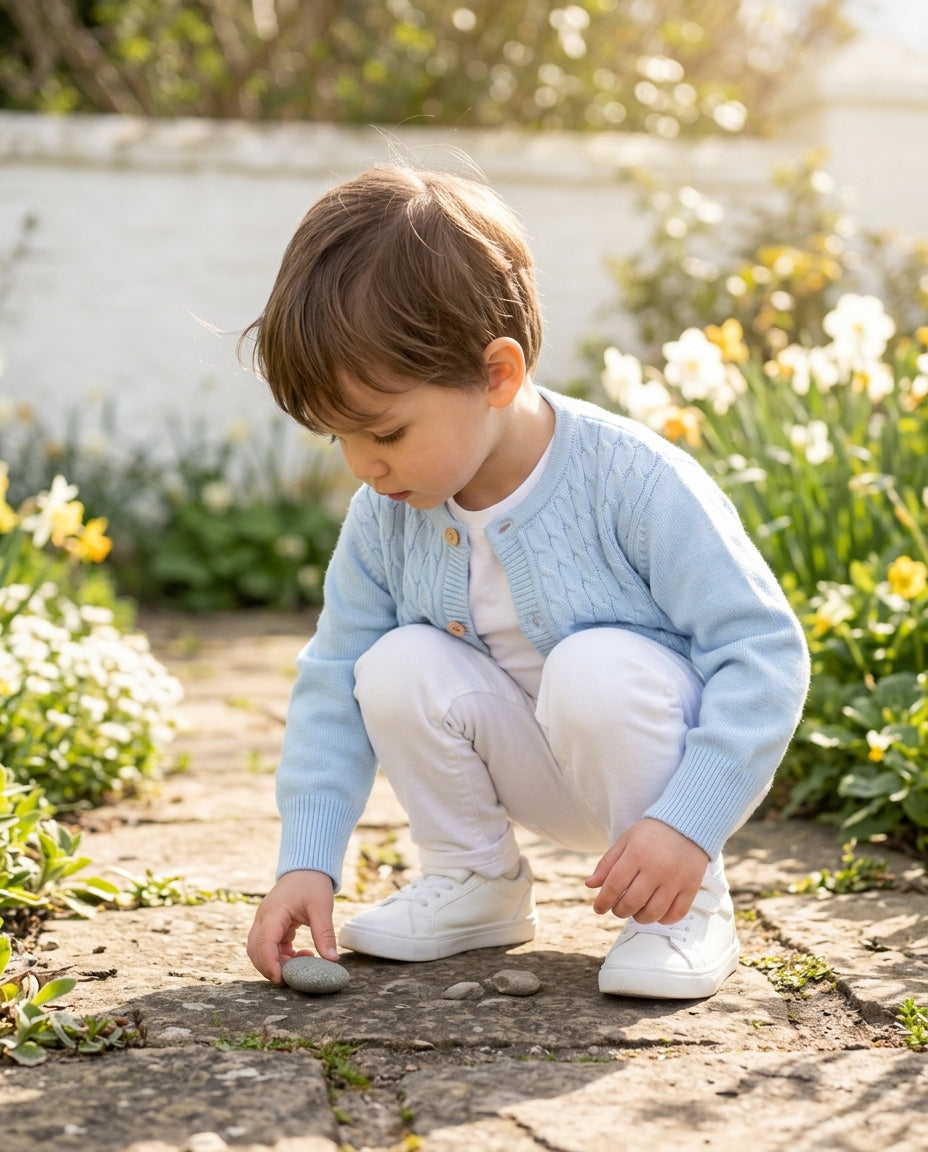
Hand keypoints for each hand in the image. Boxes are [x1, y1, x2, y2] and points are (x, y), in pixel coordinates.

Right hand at [246, 869, 338, 983]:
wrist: (307, 868)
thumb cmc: (312, 884)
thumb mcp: (321, 907)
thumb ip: (325, 933)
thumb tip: (332, 960)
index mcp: (273, 912)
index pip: (264, 942)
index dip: (270, 963)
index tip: (281, 979)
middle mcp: (263, 919)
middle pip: (256, 951)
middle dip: (270, 968)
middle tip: (293, 979)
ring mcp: (265, 922)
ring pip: (260, 951)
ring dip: (277, 963)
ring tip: (302, 965)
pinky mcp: (271, 926)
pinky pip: (270, 947)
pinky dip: (282, 956)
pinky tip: (303, 955)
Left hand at [585, 818, 709, 925]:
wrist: (688, 824)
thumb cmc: (653, 834)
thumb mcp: (626, 841)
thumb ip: (607, 863)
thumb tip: (590, 885)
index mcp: (637, 853)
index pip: (614, 885)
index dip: (603, 901)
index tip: (598, 908)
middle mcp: (657, 867)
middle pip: (632, 902)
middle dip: (619, 911)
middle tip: (618, 908)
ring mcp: (676, 879)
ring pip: (653, 913)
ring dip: (639, 918)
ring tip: (636, 911)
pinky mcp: (691, 887)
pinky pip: (676, 914)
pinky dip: (663, 919)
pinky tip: (656, 912)